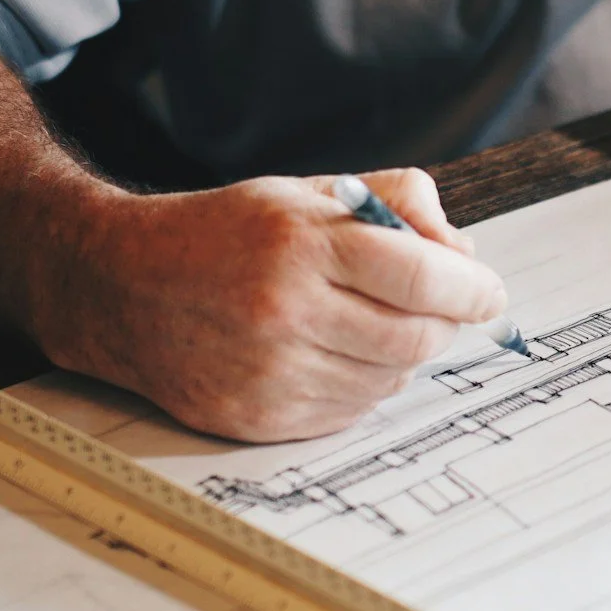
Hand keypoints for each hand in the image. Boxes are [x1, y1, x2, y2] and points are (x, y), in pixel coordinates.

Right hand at [33, 169, 507, 442]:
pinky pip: (351, 412)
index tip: (489, 292)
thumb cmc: (224, 234)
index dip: (471, 288)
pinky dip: (362, 386)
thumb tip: (463, 251)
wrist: (121, 287)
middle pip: (417, 337)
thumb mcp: (305, 192)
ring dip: (401, 355)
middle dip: (443, 322)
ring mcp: (271, 372)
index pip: (422, 276)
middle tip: (436, 307)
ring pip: (389, 380)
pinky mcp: (259, 418)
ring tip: (367, 324)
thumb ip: (394, 202)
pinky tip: (334, 355)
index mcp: (300, 243)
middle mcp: (285, 311)